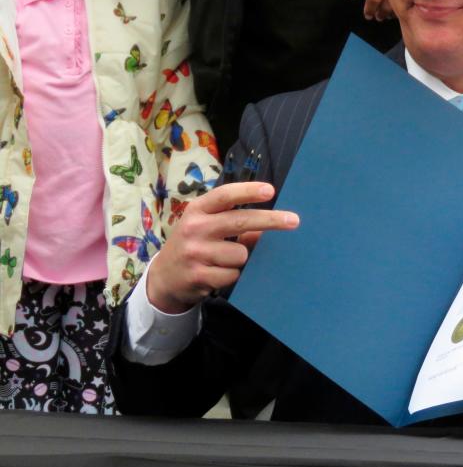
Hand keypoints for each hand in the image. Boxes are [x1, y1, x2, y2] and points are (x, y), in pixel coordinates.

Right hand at [146, 182, 299, 313]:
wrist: (164, 276)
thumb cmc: (195, 244)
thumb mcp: (207, 226)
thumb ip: (233, 222)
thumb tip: (265, 229)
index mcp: (198, 210)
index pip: (224, 195)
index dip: (248, 191)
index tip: (270, 190)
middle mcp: (194, 228)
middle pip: (240, 221)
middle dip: (271, 220)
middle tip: (294, 220)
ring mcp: (194, 252)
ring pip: (240, 253)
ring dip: (241, 258)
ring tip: (223, 260)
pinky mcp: (198, 275)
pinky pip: (233, 274)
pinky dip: (232, 275)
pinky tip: (217, 273)